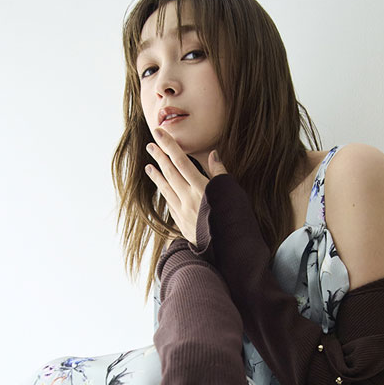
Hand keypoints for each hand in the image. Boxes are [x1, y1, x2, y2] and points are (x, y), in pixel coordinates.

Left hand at [145, 128, 227, 245]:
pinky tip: (162, 189)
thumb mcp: (232, 194)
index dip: (169, 146)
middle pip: (170, 173)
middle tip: (150, 144)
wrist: (228, 251)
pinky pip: (170, 204)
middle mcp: (188, 199)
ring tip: (149, 167)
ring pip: (166, 189)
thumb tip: (213, 154)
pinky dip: (165, 193)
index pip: (181, 161)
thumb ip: (220, 173)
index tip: (159, 133)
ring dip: (157, 176)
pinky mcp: (182, 224)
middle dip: (159, 157)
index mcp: (201, 188)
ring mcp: (183, 212)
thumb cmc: (234, 220)